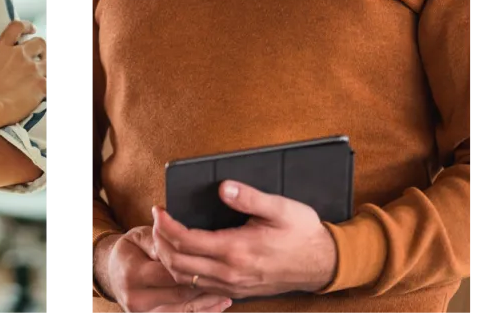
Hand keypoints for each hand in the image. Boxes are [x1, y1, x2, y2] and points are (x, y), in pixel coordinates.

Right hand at [0, 20, 47, 122]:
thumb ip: (0, 58)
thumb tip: (8, 60)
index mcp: (2, 48)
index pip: (17, 26)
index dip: (26, 26)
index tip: (31, 29)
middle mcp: (20, 54)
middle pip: (39, 42)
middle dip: (40, 48)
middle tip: (38, 56)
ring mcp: (33, 68)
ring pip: (47, 61)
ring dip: (43, 66)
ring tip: (37, 75)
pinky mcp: (42, 84)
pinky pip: (48, 80)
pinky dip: (43, 84)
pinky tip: (38, 89)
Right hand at [98, 229, 230, 312]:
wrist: (115, 272)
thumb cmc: (132, 250)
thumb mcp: (140, 237)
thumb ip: (159, 240)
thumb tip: (179, 242)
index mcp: (133, 275)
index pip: (169, 272)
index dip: (193, 264)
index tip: (216, 256)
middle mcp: (138, 299)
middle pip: (180, 293)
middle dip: (206, 284)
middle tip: (230, 275)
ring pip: (185, 310)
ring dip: (209, 302)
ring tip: (230, 291)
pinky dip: (205, 311)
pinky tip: (222, 303)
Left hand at [148, 182, 337, 298]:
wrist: (322, 263)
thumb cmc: (302, 233)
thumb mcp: (280, 208)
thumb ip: (249, 198)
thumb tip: (223, 187)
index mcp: (236, 249)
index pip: (186, 240)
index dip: (166, 224)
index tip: (159, 209)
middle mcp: (229, 271)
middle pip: (177, 262)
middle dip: (159, 241)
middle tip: (157, 221)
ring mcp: (231, 285)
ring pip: (184, 278)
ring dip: (167, 258)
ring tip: (164, 238)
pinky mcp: (236, 291)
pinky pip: (198, 287)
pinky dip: (182, 273)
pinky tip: (183, 259)